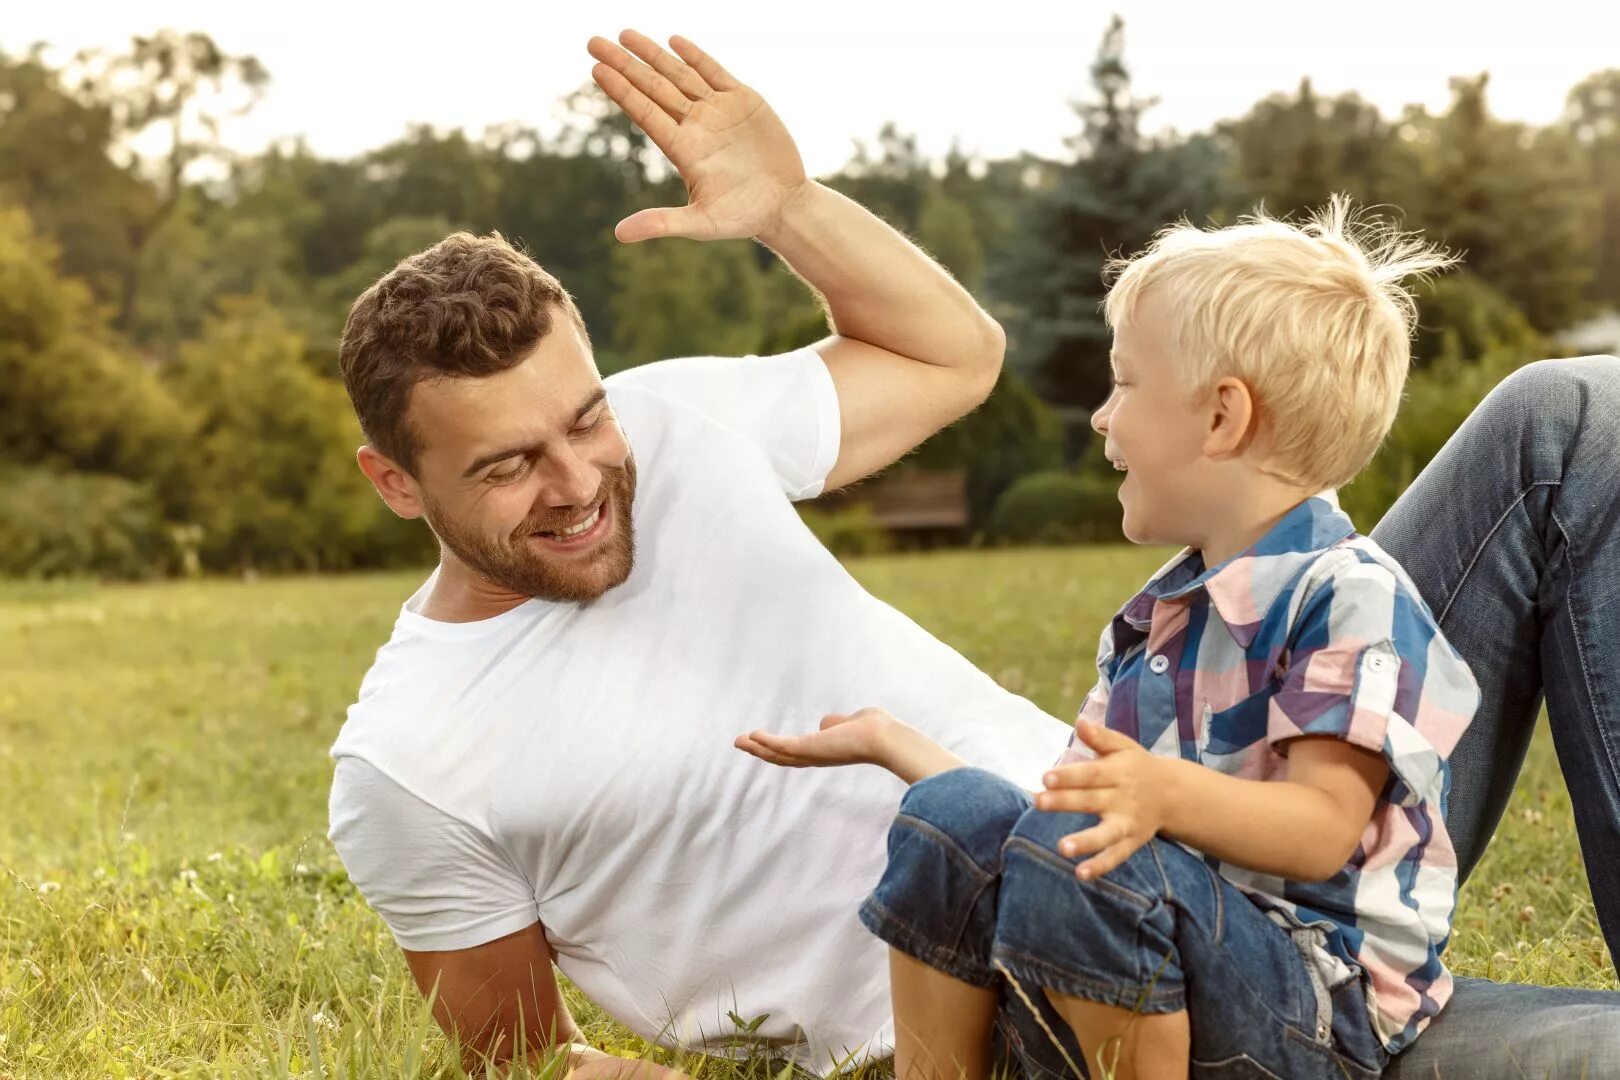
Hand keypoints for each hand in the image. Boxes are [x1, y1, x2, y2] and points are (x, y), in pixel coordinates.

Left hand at [587, 30, 809, 242]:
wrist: (784, 205)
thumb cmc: (743, 218)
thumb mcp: (702, 224)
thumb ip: (662, 223)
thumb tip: (618, 235)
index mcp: (682, 149)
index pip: (644, 113)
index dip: (621, 91)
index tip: (596, 70)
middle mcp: (695, 125)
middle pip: (653, 88)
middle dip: (625, 64)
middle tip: (592, 42)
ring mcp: (718, 111)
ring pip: (679, 75)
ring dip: (653, 54)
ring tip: (625, 34)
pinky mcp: (744, 101)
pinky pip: (715, 72)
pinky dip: (696, 57)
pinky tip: (674, 41)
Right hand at [734, 708, 898, 769]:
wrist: (885, 738)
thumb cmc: (875, 729)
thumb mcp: (849, 722)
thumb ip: (835, 723)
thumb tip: (825, 723)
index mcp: (825, 751)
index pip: (797, 752)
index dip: (778, 748)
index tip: (762, 741)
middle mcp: (816, 757)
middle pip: (781, 757)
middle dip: (760, 751)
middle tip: (741, 743)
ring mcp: (812, 754)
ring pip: (777, 755)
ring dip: (756, 748)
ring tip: (738, 741)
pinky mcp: (809, 749)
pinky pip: (782, 746)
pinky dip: (766, 742)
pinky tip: (752, 734)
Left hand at [1035, 721, 1168, 880]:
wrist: (1174, 793)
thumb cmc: (1138, 766)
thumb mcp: (1123, 747)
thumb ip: (1101, 737)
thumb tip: (1080, 721)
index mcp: (1118, 772)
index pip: (1090, 774)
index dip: (1068, 776)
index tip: (1045, 778)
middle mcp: (1122, 798)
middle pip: (1091, 801)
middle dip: (1065, 802)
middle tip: (1038, 802)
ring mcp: (1127, 822)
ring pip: (1106, 834)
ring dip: (1085, 841)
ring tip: (1062, 848)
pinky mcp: (1131, 842)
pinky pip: (1116, 856)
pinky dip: (1100, 866)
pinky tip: (1080, 873)